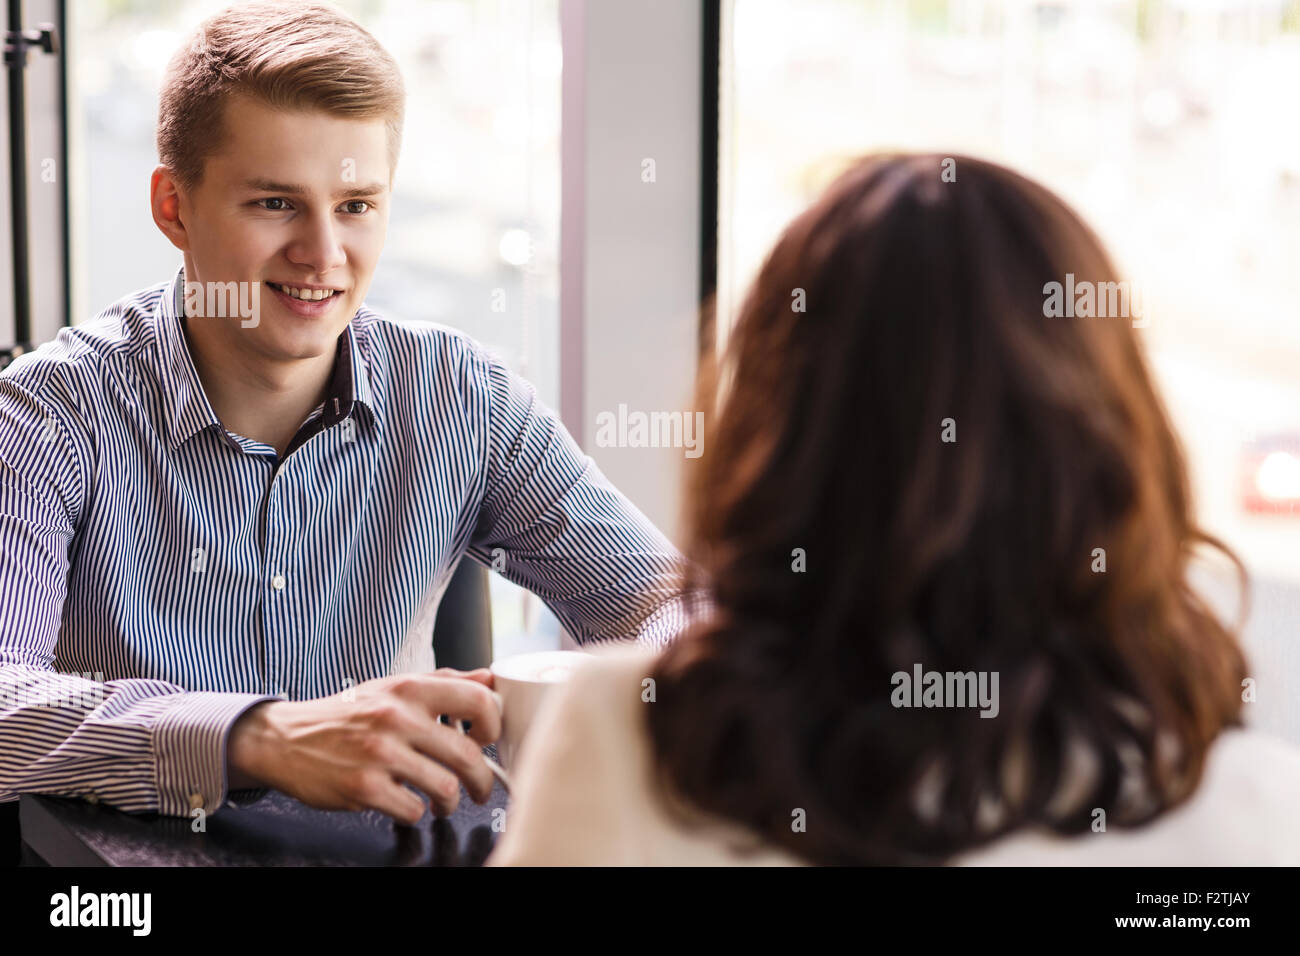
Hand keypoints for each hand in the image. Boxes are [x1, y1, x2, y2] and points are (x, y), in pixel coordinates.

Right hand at [227, 667, 500, 823]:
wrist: (286, 738)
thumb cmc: (348, 714)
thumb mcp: (394, 688)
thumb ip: (444, 682)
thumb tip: (489, 678)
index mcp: (410, 689)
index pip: (478, 700)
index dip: (494, 725)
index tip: (488, 740)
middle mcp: (397, 718)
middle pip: (467, 755)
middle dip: (484, 780)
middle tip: (483, 788)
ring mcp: (379, 754)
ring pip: (445, 788)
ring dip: (451, 802)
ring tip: (444, 802)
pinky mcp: (363, 787)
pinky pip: (412, 810)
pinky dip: (416, 813)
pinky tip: (408, 804)